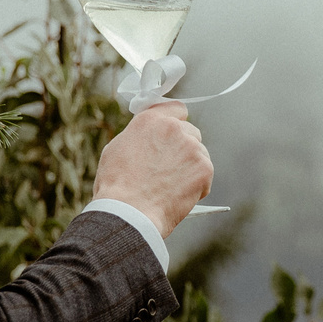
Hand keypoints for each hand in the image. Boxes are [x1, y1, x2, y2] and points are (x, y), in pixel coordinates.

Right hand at [94, 103, 212, 232]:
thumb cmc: (117, 186)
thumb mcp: (117, 148)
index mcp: (151, 120)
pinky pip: (205, 173)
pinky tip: (178, 195)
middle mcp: (174, 128)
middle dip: (183, 147)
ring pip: (199, 153)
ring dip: (190, 166)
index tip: (173, 133)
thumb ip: (140, 135)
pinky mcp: (204, 168)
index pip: (176, 108)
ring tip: (170, 186)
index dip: (175, 121)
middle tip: (169, 168)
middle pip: (190, 132)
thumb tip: (150, 136)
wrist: (130, 213)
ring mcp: (192, 147)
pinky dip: (196, 185)